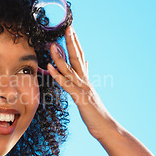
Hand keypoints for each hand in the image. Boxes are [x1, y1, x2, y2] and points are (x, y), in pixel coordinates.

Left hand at [47, 26, 118, 140]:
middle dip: (72, 42)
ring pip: (70, 69)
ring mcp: (83, 88)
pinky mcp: (79, 97)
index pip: (80, 57)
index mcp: (86, 79)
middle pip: (77, 57)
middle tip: (68, 27)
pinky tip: (50, 66)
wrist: (105, 127)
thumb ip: (85, 79)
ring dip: (60, 56)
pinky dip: (57, 75)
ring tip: (53, 44)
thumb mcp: (88, 94)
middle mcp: (85, 80)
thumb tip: (86, 65)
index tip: (71, 30)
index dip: (76, 43)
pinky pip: (66, 84)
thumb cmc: (95, 113)